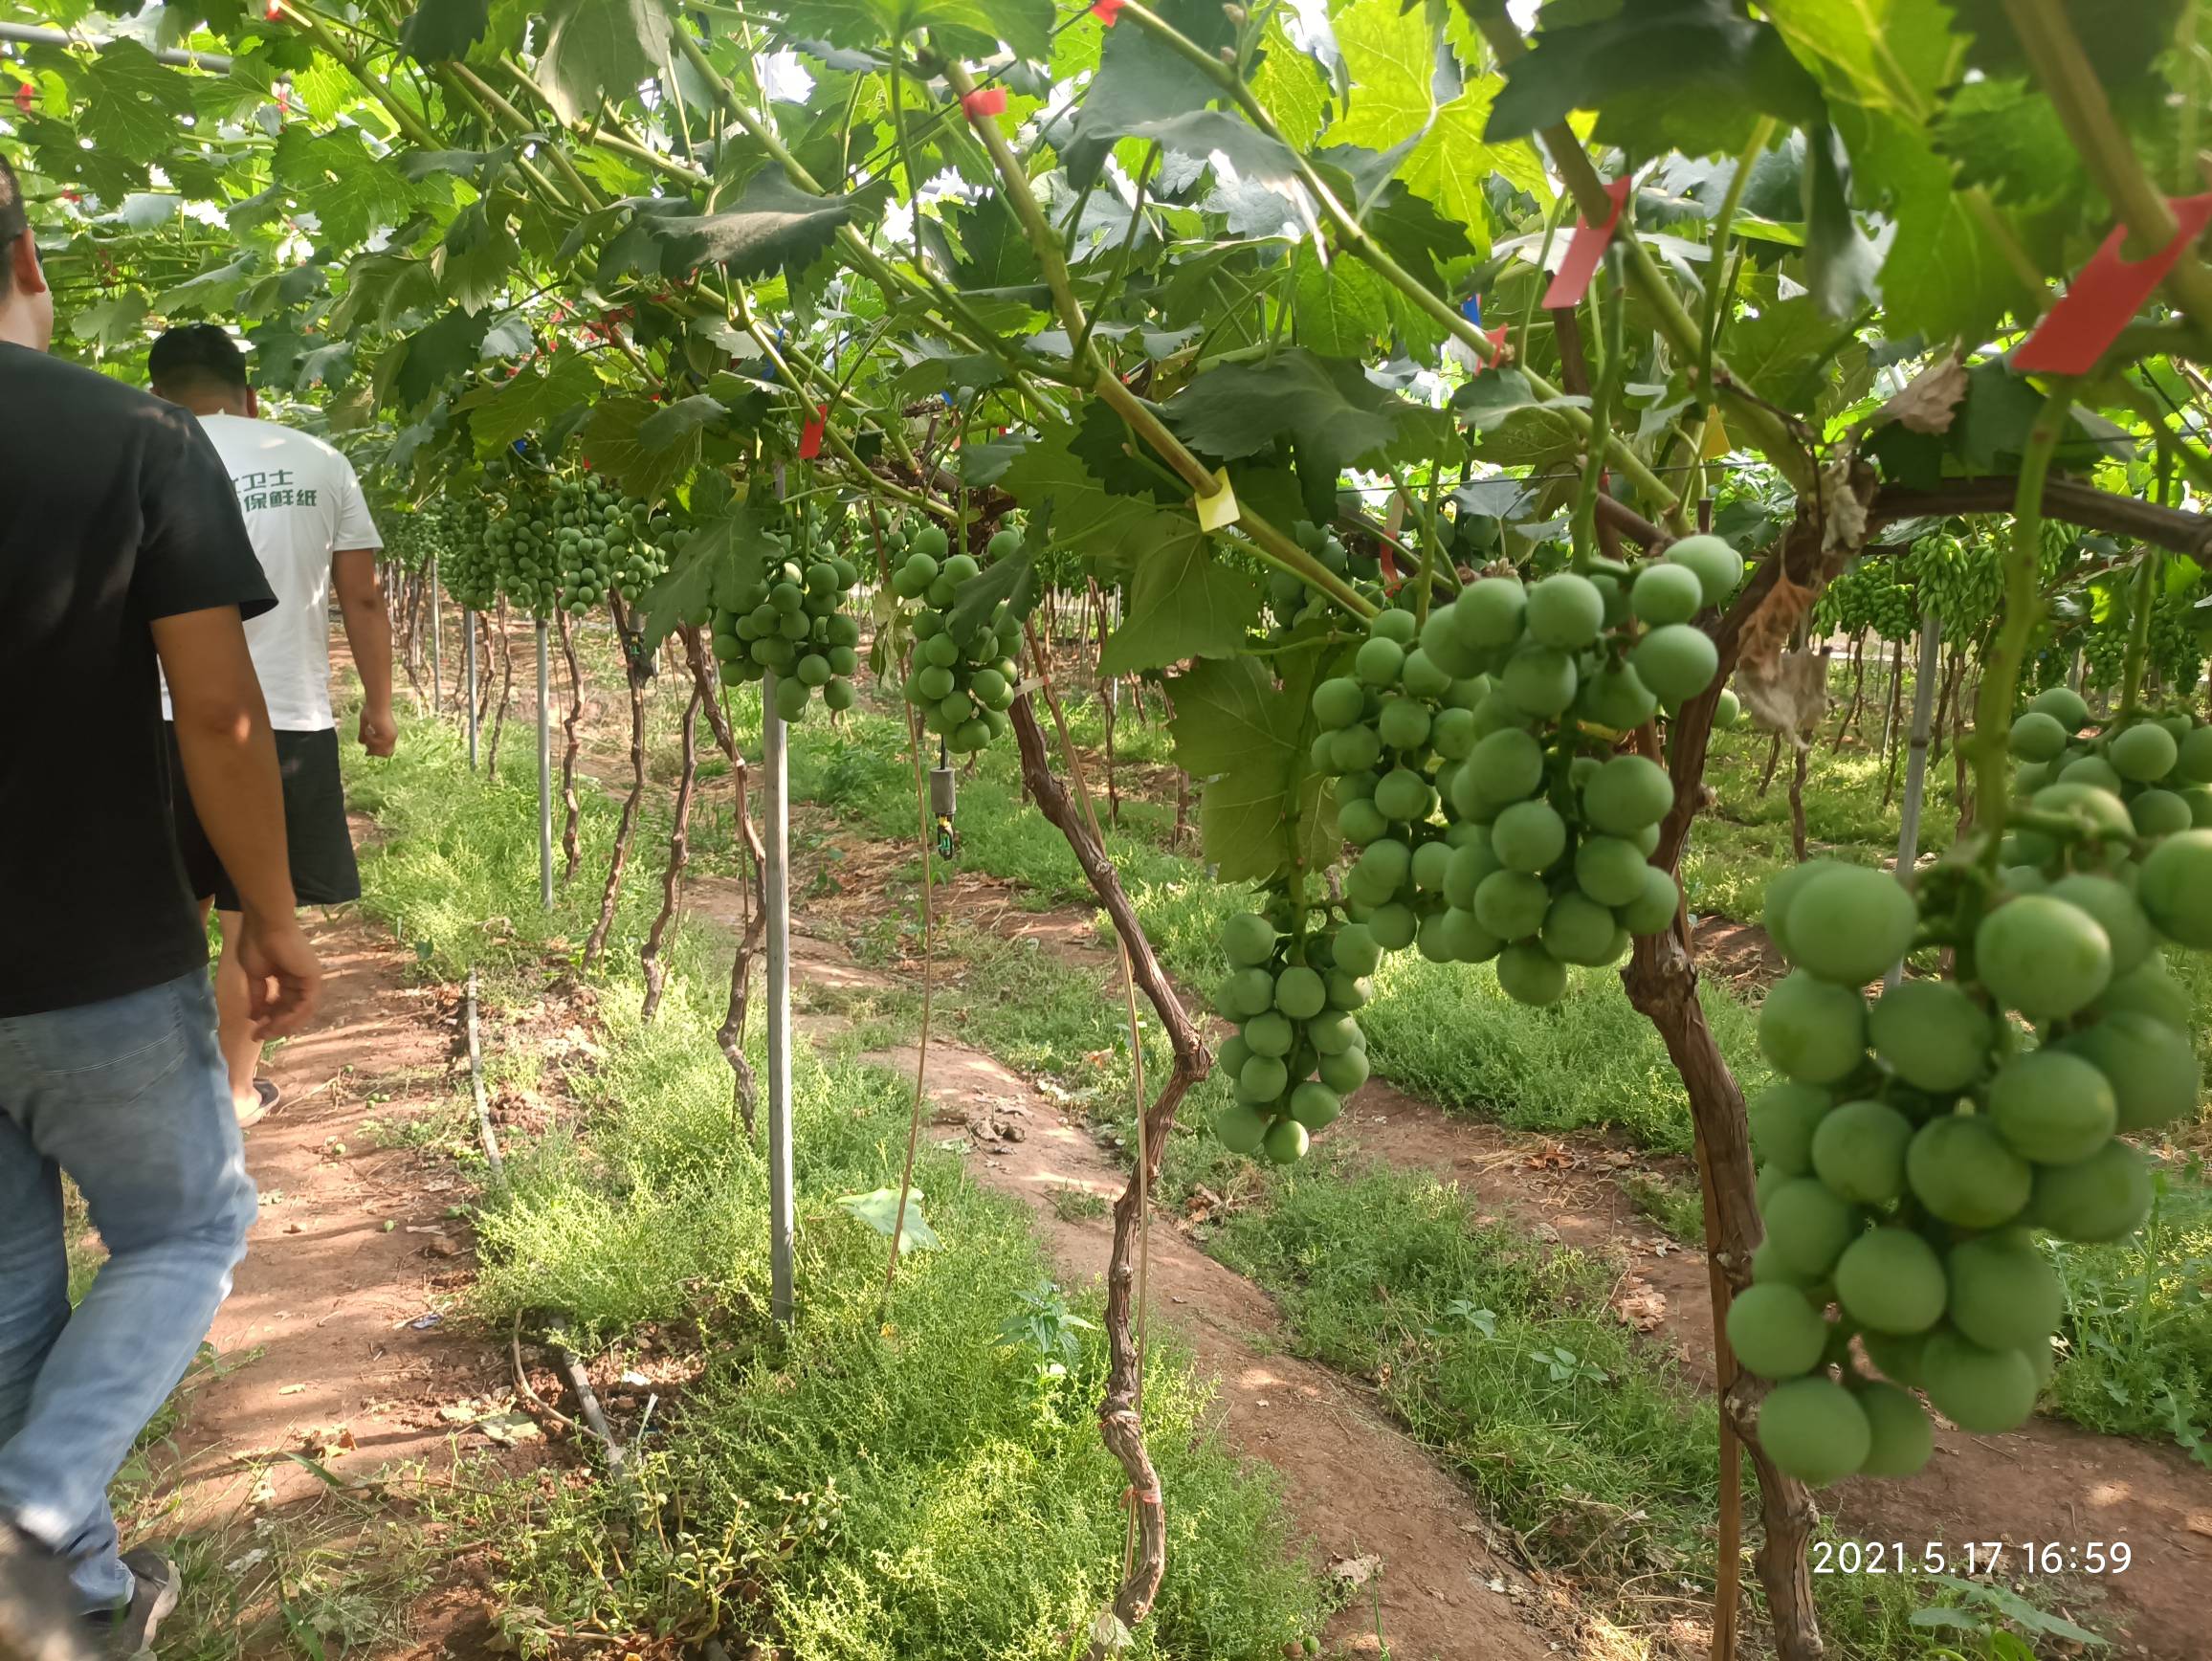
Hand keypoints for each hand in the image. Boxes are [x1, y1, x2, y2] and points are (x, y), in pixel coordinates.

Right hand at [234, 911, 321, 1038]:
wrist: (264, 926)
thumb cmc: (256, 943)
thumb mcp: (255, 976)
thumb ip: (258, 996)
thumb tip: (254, 1017)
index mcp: (287, 977)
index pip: (282, 1004)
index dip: (268, 1019)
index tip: (253, 1030)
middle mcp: (300, 979)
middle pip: (291, 1009)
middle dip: (275, 1025)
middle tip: (258, 1036)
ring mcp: (308, 979)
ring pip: (300, 1010)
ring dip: (283, 1024)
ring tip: (265, 1033)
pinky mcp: (313, 978)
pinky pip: (306, 1004)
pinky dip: (292, 1016)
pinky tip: (276, 1024)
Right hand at [358, 705, 397, 756]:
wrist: (377, 703)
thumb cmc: (371, 710)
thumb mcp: (366, 724)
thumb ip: (364, 734)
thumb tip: (361, 743)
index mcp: (390, 734)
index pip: (386, 751)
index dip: (377, 753)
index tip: (367, 753)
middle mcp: (392, 736)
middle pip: (385, 754)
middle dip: (374, 752)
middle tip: (366, 748)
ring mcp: (391, 736)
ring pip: (379, 749)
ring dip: (370, 743)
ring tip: (367, 732)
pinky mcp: (387, 735)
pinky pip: (375, 743)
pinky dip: (369, 737)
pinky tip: (368, 728)